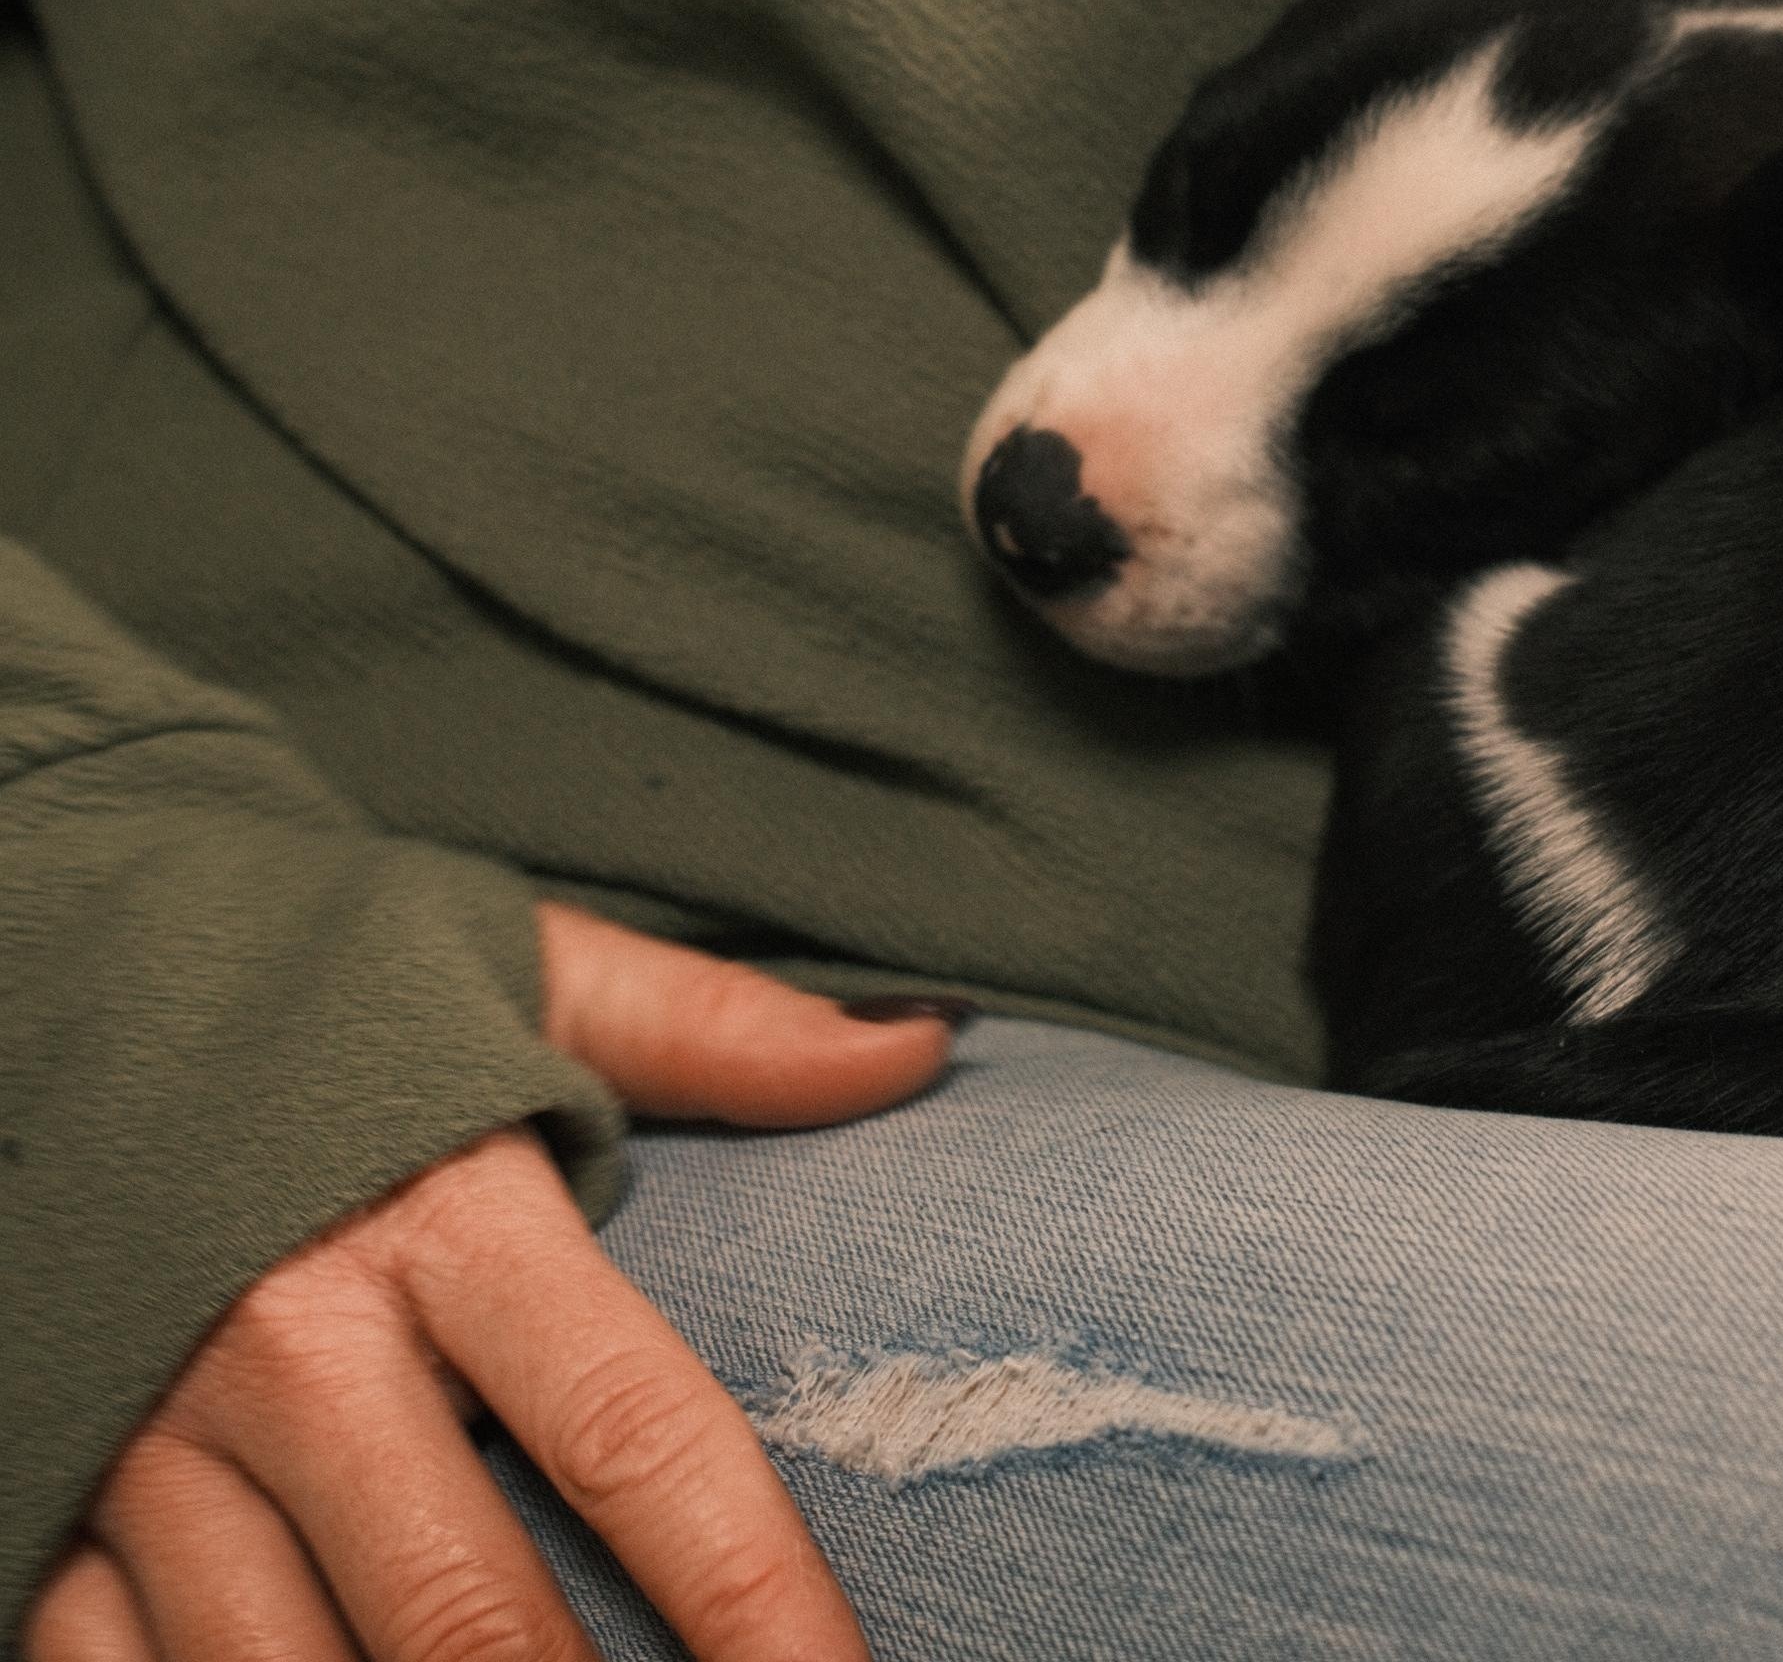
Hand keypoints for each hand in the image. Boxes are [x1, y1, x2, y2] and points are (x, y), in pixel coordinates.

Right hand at [28, 903, 965, 1659]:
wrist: (62, 961)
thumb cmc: (330, 981)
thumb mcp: (527, 972)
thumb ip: (718, 1028)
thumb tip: (922, 1048)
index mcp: (442, 1215)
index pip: (631, 1435)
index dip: (749, 1593)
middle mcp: (290, 1348)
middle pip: (462, 1617)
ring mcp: (147, 1449)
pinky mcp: (44, 1507)